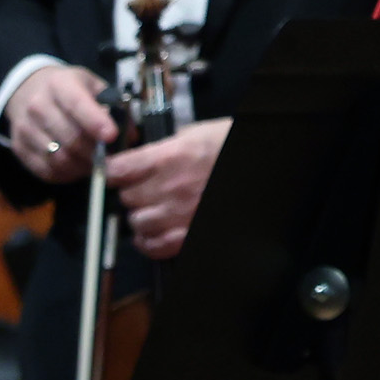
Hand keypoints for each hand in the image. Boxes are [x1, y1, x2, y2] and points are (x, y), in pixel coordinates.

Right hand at [3, 65, 116, 185]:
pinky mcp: (18, 148)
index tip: (112, 136)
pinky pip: (45, 170)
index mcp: (59, 85)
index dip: (95, 122)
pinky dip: (66, 175)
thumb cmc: (69, 88)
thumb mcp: (92, 85)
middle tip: (112, 159)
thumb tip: (129, 134)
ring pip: (58, 157)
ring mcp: (24, 128)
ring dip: (83, 166)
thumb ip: (113, 106)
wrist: (28, 90)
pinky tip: (79, 168)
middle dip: (95, 152)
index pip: (76, 104)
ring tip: (97, 164)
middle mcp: (37, 106)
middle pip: (69, 137)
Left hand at [107, 117, 228, 260]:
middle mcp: (172, 187)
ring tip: (154, 208)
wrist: (265, 163)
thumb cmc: (232, 147)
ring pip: (136, 222)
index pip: (116, 170)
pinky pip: (153, 246)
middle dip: (132, 192)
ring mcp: (180, 214)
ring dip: (142, 215)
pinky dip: (148, 241)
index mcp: (171, 157)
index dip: (114, 170)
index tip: (118, 171)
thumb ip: (164, 145)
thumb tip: (138, 152)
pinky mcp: (189, 235)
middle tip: (145, 187)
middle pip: (126, 197)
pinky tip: (153, 231)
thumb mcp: (198, 133)